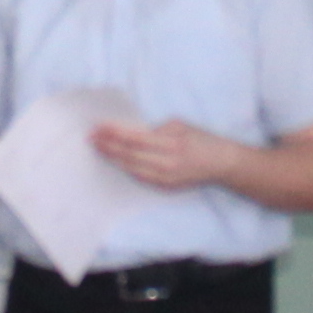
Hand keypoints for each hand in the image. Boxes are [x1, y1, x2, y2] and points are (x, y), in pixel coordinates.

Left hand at [89, 114, 238, 193]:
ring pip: (131, 169)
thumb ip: (155, 130)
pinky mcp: (164, 187)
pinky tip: (115, 161)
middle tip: (91, 138)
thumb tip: (132, 132)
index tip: (98, 127)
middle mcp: (166, 164)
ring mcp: (165, 178)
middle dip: (108, 146)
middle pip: (129, 156)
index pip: (134, 138)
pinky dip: (125, 168)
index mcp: (171, 144)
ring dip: (113, 159)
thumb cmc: (201, 139)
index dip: (114, 133)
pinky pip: (139, 177)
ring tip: (98, 149)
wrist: (221, 164)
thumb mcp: (180, 126)